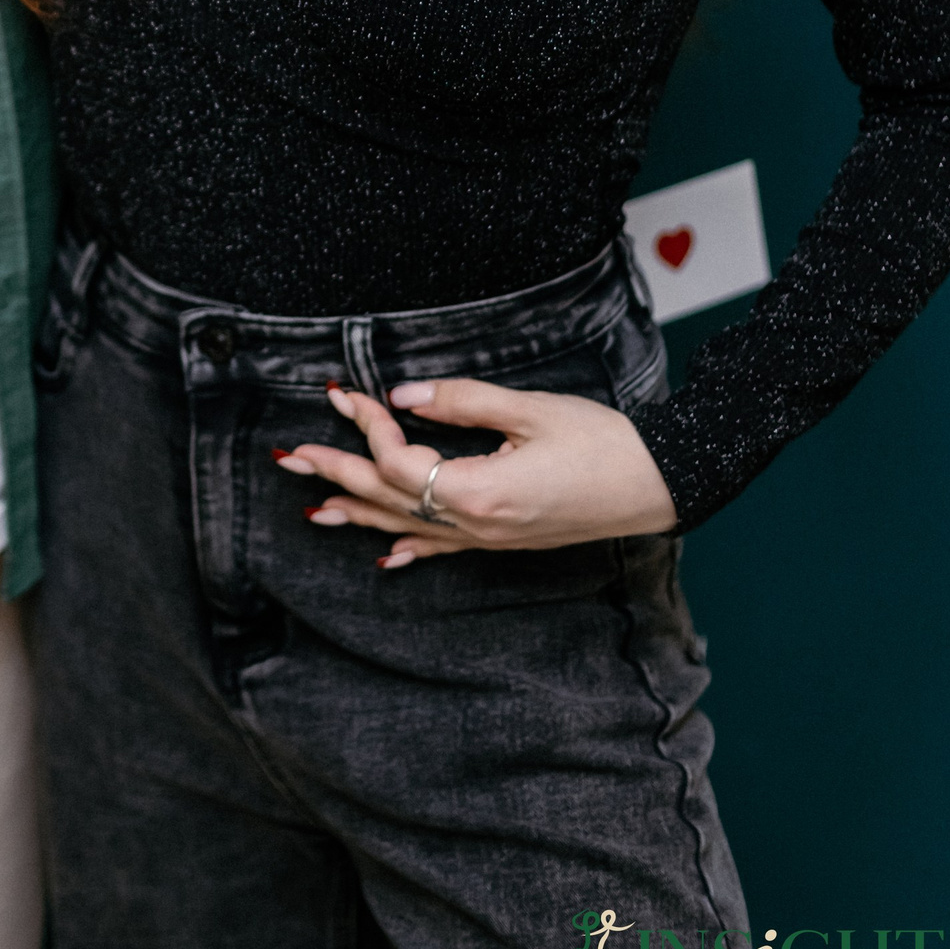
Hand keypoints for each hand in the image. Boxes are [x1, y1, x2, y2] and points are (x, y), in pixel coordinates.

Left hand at [277, 378, 677, 567]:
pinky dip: (408, 548)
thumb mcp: (529, 409)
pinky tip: (384, 555)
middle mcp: (476, 525)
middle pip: (389, 500)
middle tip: (292, 457)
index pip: (398, 461)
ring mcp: (489, 539)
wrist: (658, 484)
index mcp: (478, 492)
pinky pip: (443, 550)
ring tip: (312, 507)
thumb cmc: (601, 443)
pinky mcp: (504, 540)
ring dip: (358, 514)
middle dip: (337, 475)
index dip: (368, 425)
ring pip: (407, 527)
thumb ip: (461, 402)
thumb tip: (403, 394)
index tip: (348, 392)